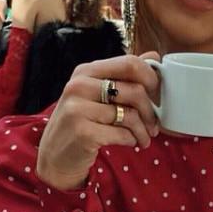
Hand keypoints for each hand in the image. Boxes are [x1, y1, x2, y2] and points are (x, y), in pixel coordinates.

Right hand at [35, 53, 161, 190]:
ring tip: (143, 138)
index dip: (151, 79)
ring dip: (143, 131)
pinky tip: (130, 142)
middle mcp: (79, 85)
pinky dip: (132, 140)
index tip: (156, 95)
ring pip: (130, 115)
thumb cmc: (82, 122)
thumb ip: (124, 74)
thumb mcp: (97, 93)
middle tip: (154, 125)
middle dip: (151, 111)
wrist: (56, 156)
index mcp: (86, 71)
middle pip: (135, 91)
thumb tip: (154, 55)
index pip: (130, 63)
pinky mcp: (83, 132)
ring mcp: (78, 109)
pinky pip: (122, 134)